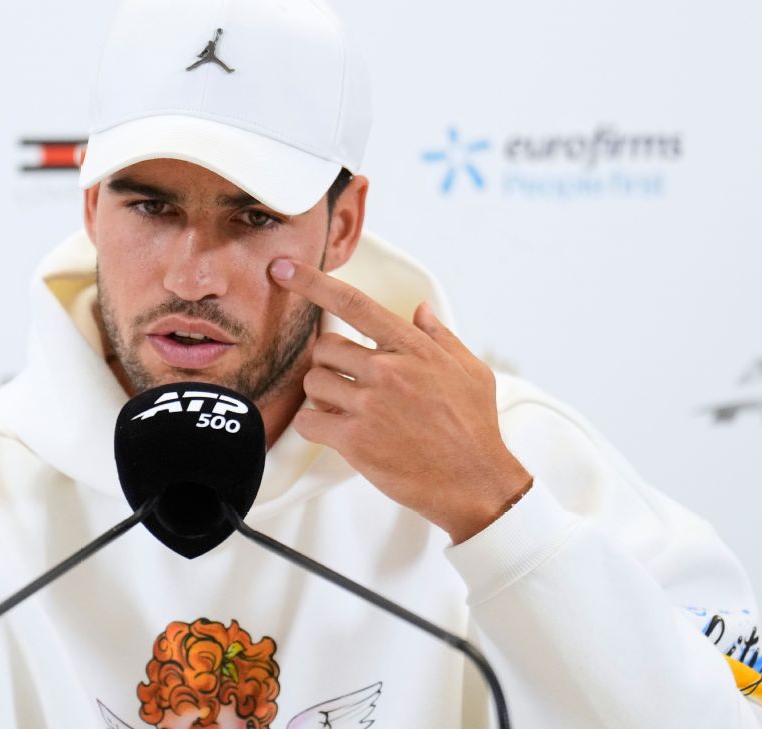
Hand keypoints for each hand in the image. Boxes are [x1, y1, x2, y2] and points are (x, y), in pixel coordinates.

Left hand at [269, 257, 532, 543]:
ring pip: (313, 383)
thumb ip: (441, 336)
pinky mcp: (355, 440)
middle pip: (325, 348)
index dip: (313, 282)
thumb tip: (420, 310)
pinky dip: (314, 426)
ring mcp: (369, 405)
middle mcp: (387, 371)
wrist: (476, 483)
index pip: (353, 304)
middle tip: (348, 383)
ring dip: (322, 395)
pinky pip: (309, 421)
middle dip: (330, 364)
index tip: (285, 269)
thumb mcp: (471, 371)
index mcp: (412, 348)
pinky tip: (335, 431)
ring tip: (347, 409)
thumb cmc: (475, 428)